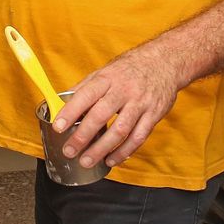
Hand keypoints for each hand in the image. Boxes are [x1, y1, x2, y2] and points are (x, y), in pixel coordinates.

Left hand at [54, 48, 179, 167]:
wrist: (165, 62)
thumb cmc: (130, 68)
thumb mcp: (106, 71)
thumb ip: (85, 87)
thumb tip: (62, 102)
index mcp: (108, 78)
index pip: (86, 95)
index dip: (71, 112)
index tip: (58, 127)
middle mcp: (124, 90)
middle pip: (101, 115)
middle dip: (83, 136)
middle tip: (70, 150)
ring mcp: (140, 103)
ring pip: (120, 130)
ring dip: (102, 148)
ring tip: (87, 161)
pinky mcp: (153, 115)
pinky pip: (138, 137)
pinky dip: (124, 151)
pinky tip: (111, 160)